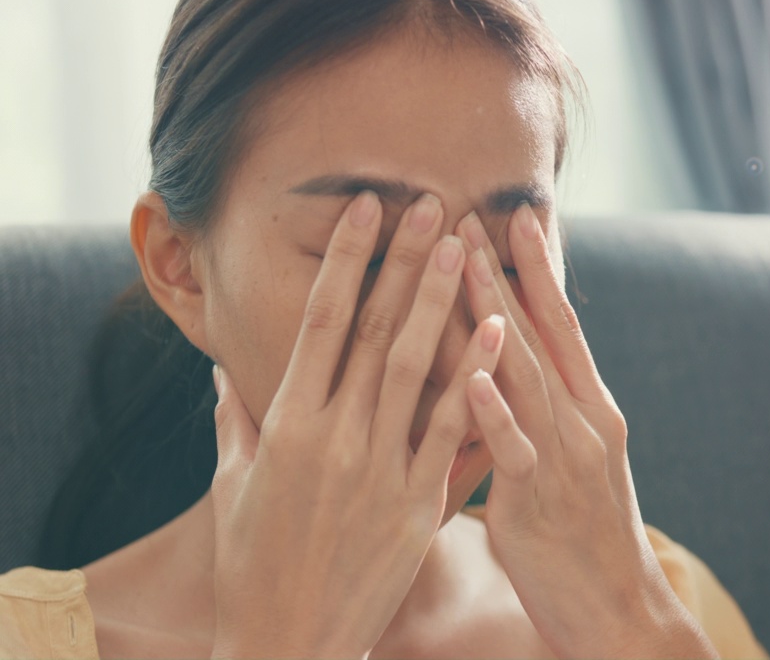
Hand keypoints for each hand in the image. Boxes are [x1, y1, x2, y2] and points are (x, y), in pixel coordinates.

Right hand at [207, 191, 505, 659]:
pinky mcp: (416, 506)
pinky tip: (499, 332)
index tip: (366, 207)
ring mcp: (377, 471)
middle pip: (375, 331)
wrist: (287, 644)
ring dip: (441, 300)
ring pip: (415, 368)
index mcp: (284, 425)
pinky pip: (451, 432)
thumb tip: (222, 375)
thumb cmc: (252, 567)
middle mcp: (331, 438)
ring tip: (464, 244)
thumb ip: (236, 424)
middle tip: (433, 202)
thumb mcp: (233, 488)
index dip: (345, 260)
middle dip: (404, 261)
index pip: (319, 321)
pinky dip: (475, 379)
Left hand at [456, 207, 717, 658]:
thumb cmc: (586, 540)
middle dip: (503, 271)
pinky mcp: (541, 503)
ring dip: (493, 315)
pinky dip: (495, 411)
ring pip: (526, 375)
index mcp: (590, 410)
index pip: (563, 325)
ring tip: (463, 263)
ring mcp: (567, 459)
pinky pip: (516, 450)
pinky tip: (472, 375)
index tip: (516, 217)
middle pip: (540, 334)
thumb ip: (545, 416)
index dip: (540, 269)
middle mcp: (584, 422)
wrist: (621, 612)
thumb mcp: (575, 465)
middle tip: (469, 213)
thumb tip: (507, 377)